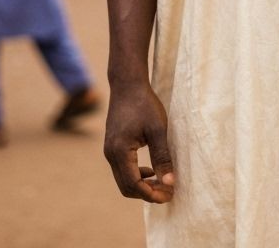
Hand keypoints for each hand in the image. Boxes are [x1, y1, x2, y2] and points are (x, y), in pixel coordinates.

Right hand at [104, 81, 174, 203]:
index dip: (151, 194)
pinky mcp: (112, 146)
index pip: (134, 185)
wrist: (127, 83)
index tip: (169, 194)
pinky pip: (122, 170)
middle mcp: (110, 154)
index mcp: (120, 151)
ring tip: (162, 182)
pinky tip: (151, 170)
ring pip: (123, 180)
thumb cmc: (144, 103)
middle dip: (147, 193)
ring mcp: (109, 150)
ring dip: (142, 186)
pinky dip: (136, 175)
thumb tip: (170, 182)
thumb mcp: (158, 129)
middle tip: (167, 192)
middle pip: (126, 187)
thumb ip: (162, 157)